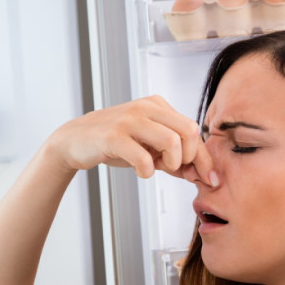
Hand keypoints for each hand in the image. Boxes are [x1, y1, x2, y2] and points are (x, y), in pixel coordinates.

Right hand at [44, 95, 213, 182]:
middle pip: (188, 131)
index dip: (204, 158)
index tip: (209, 178)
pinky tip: (140, 171)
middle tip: (173, 169)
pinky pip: (143, 157)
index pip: (193, 129)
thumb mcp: (147, 146)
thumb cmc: (114, 143)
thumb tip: (200, 174)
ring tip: (156, 167)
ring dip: (170, 163)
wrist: (75, 140)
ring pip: (171, 141)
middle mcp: (146, 108)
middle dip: (188, 158)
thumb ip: (172, 156)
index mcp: (158, 106)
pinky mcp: (114, 137)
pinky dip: (147, 171)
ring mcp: (130, 120)